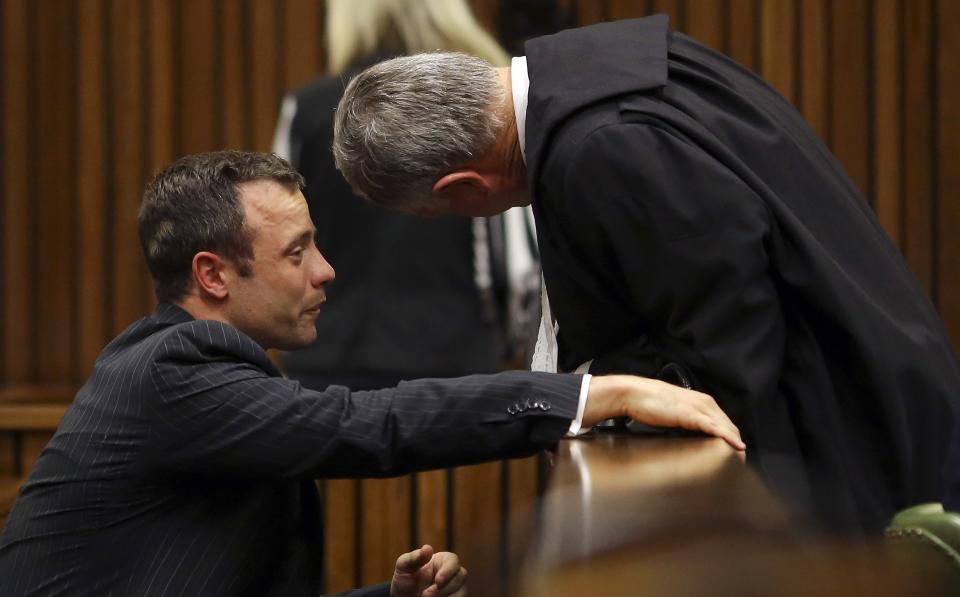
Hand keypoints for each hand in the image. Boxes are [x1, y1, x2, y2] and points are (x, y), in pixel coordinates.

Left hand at [390, 545, 466, 596]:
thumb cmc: (404, 580)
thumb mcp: (404, 567)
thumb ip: (414, 557)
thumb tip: (427, 548)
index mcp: (441, 560)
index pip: (453, 560)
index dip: (448, 570)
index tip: (438, 581)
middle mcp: (451, 573)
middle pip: (461, 576)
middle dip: (445, 588)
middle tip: (425, 595)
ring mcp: (454, 588)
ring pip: (462, 591)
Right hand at [583, 375, 745, 449]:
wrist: (633, 394)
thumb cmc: (648, 403)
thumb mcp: (672, 411)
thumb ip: (684, 420)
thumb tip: (687, 435)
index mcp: (701, 401)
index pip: (723, 421)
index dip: (730, 437)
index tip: (733, 452)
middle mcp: (704, 402)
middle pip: (729, 425)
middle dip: (735, 442)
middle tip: (739, 461)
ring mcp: (699, 408)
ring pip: (726, 427)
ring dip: (734, 443)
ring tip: (739, 460)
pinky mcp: (691, 415)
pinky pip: (715, 428)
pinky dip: (727, 438)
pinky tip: (736, 447)